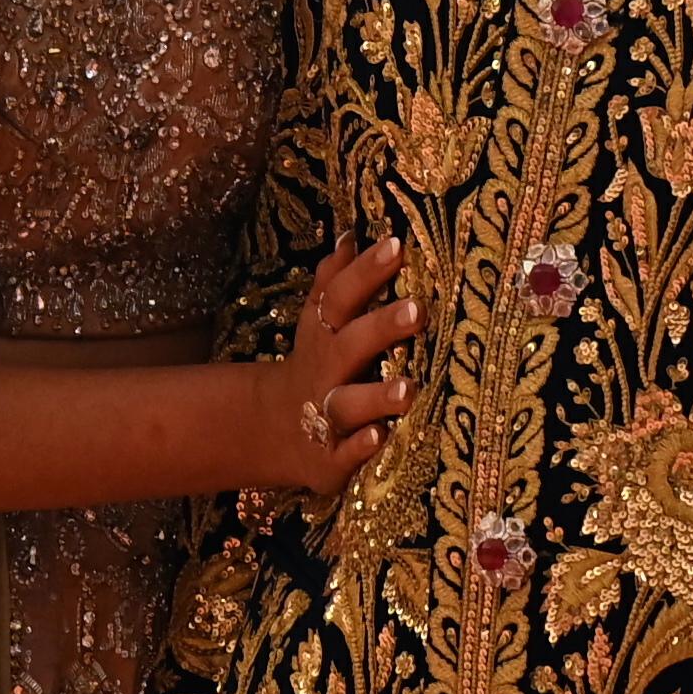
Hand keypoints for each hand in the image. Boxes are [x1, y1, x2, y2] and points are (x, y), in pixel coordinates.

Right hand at [253, 240, 417, 497]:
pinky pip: (344, 455)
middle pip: (350, 345)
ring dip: (376, 397)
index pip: (341, 297)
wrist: (274, 430)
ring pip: (349, 405)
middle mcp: (325, 371)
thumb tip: (350, 234)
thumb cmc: (317, 364)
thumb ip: (335, 281)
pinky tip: (381, 437)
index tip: (397, 246)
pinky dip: (359, 448)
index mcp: (325, 334)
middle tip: (417, 310)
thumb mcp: (318, 323)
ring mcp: (326, 416)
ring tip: (408, 388)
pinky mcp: (329, 459)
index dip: (366, 272)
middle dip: (381, 327)